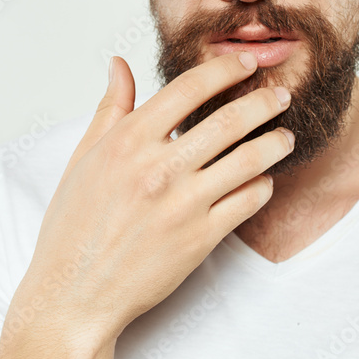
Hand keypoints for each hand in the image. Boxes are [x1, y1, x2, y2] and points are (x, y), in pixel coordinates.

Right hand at [0, 51, 293, 358]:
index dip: (226, 70)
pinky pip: (247, 202)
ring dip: (275, 143)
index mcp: (128, 142)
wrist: (74, 294)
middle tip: (281, 95)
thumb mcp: (84, 158)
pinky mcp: (200, 238)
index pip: (189, 88)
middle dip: (264, 102)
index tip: (247, 64)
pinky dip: (262, 186)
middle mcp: (158, 168)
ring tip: (285, 137)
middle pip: (229, 121)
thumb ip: (111, 108)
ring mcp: (182, 204)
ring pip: (248, 160)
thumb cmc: (73, 228)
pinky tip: (264, 181)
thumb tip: (119, 65)